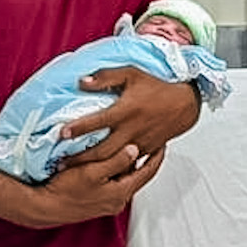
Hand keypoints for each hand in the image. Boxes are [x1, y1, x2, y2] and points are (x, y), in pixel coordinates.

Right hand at [14, 142, 163, 228]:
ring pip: (125, 179)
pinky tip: (110, 161)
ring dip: (129, 165)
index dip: (157, 156)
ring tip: (132, 148)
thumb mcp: (93, 172)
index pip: (148, 172)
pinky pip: (113, 183)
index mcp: (121, 192)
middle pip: (138, 175)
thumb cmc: (65, 190)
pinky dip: (116, 171)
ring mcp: (107, 202)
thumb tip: (135, 150)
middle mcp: (118, 200)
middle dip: (145, 159)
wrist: (44, 207)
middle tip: (151, 143)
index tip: (163, 143)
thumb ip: (116, 161)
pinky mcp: (97, 201)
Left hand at [60, 70, 201, 163]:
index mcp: (126, 111)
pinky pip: (128, 163)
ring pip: (113, 160)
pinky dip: (112, 168)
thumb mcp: (132, 74)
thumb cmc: (157, 88)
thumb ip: (106, 76)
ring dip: (93, 167)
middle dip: (80, 159)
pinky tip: (99, 171)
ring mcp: (140, 142)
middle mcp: (132, 129)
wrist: (185, 104)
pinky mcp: (146, 150)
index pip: (98, 122)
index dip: (78, 128)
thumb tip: (82, 82)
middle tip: (60, 164)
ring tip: (74, 171)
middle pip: (102, 150)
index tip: (61, 134)